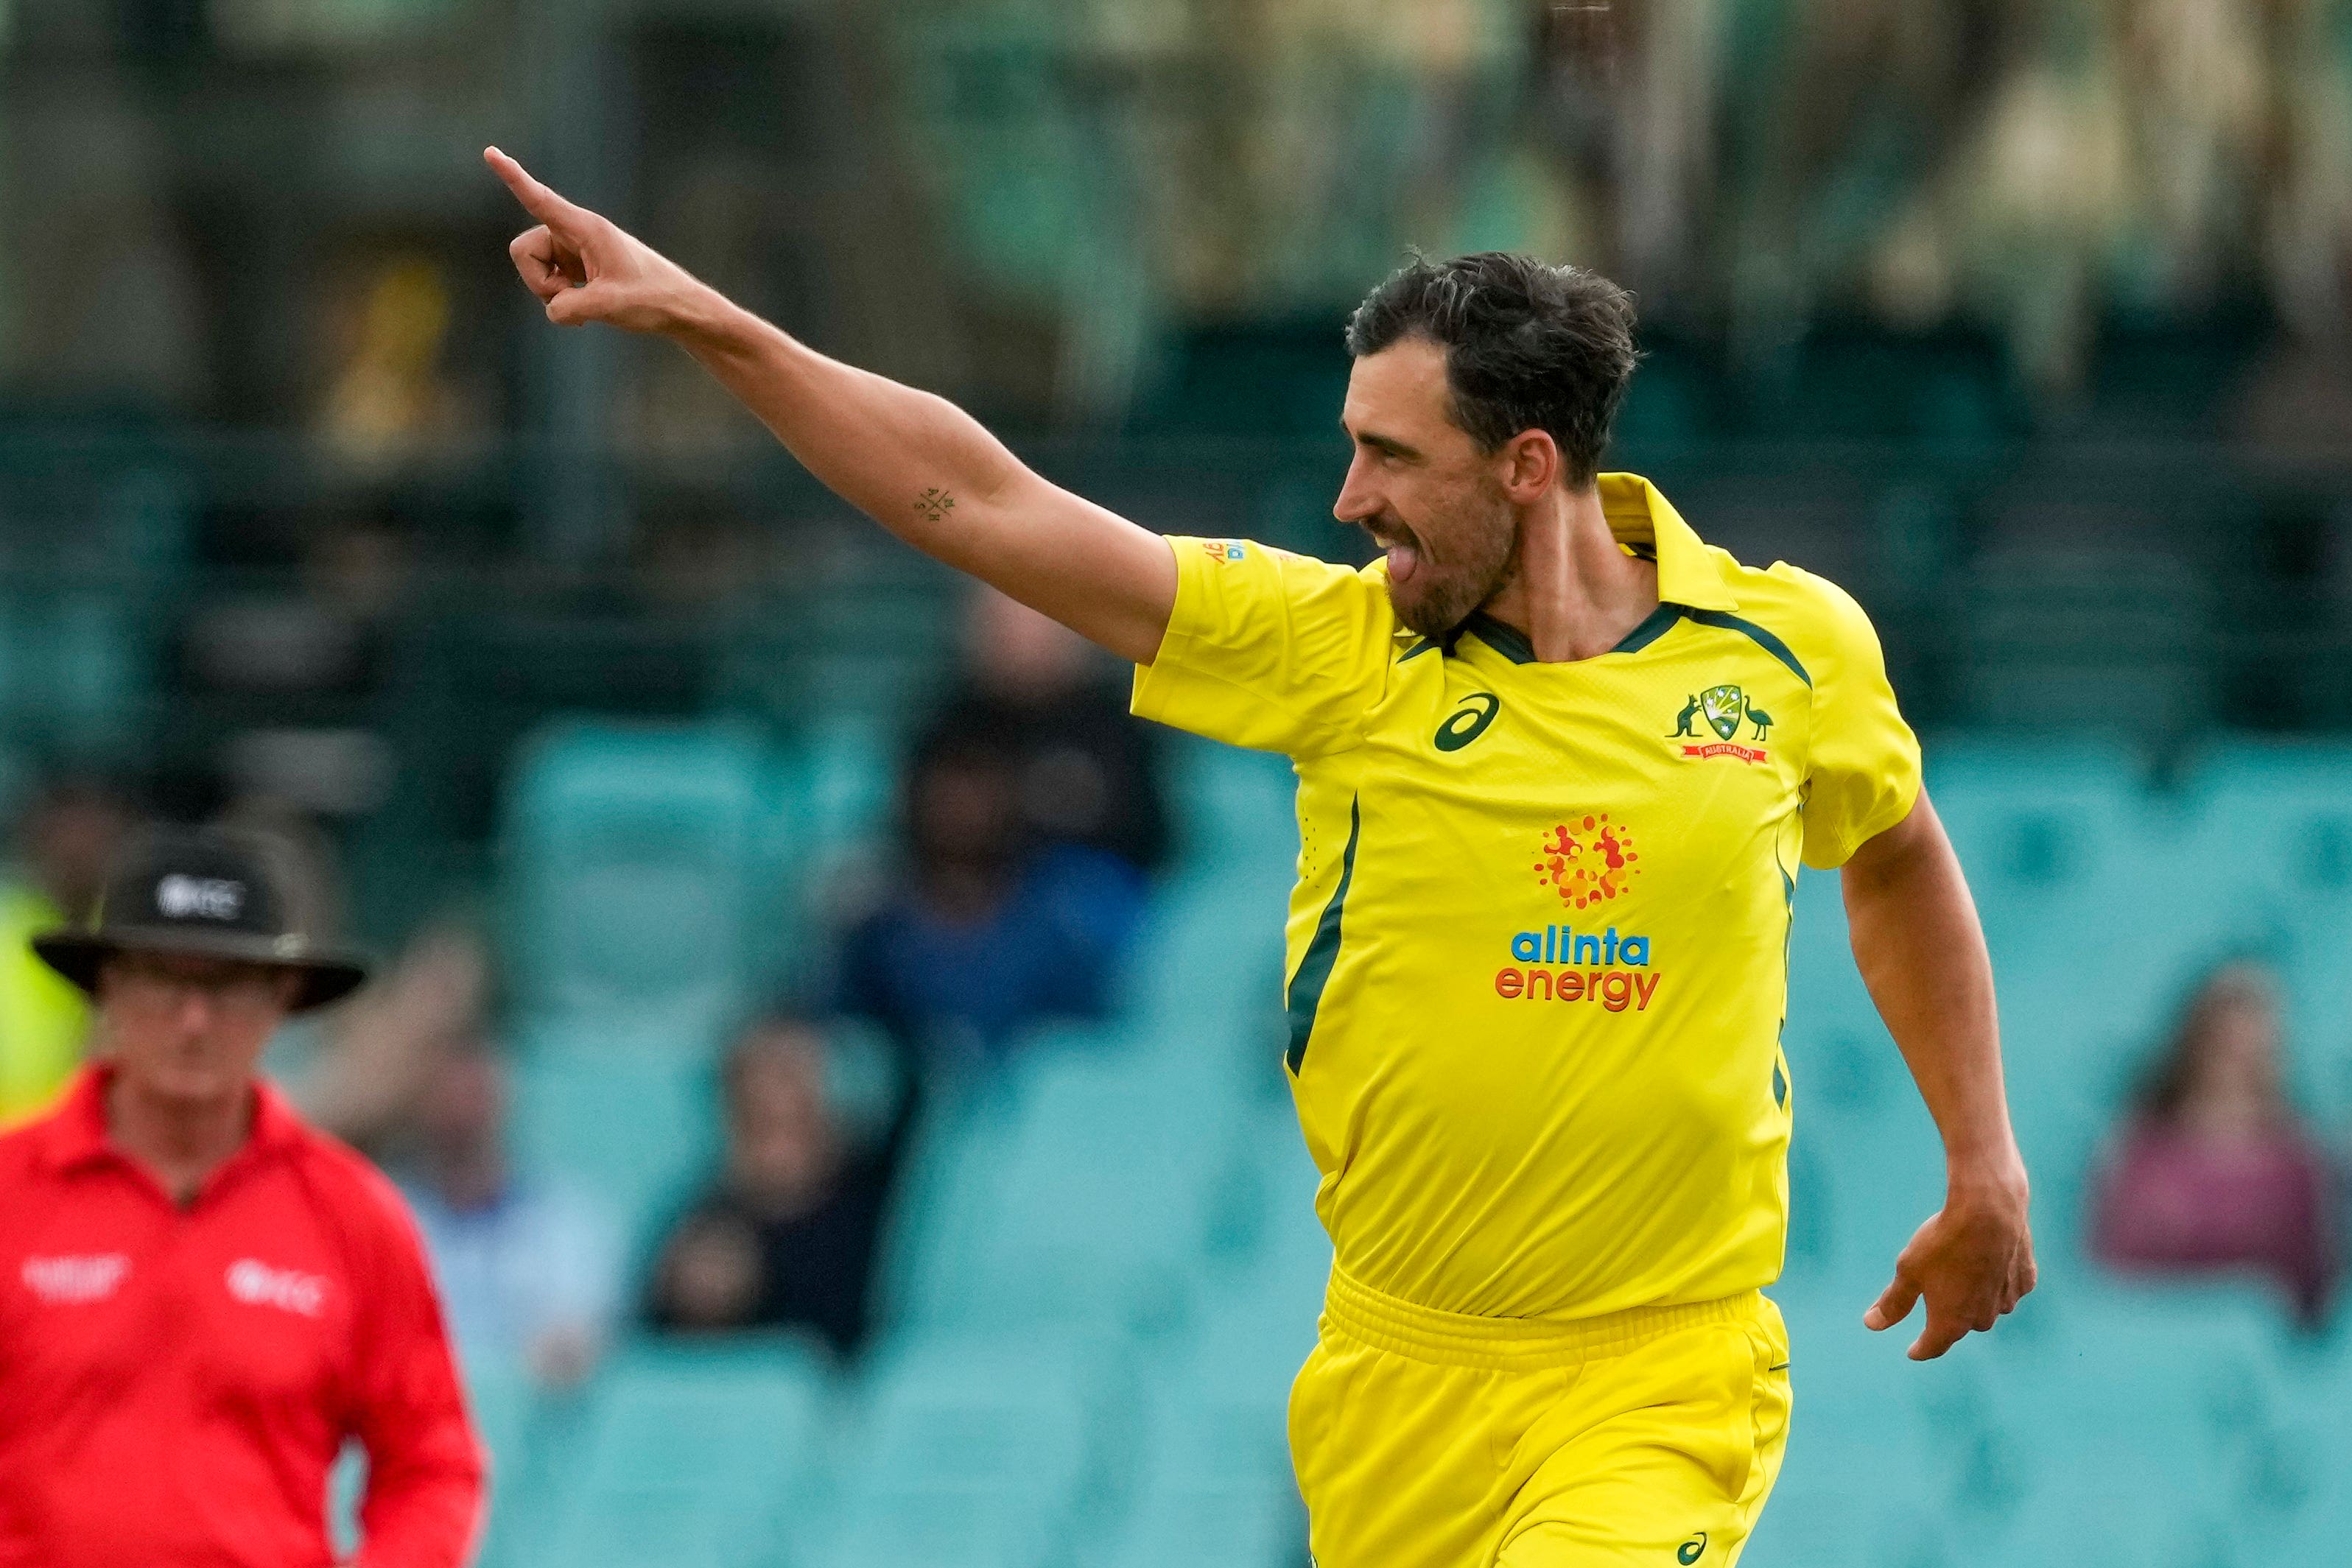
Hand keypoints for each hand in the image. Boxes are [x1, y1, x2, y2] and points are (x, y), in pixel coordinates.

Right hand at [485, 146, 711, 333]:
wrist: (680, 308)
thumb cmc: (652, 300)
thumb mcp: (608, 306)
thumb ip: (568, 307)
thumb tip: (553, 307)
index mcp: (586, 228)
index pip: (541, 199)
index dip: (513, 177)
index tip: (490, 152)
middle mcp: (576, 233)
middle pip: (524, 250)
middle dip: (537, 280)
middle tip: (569, 297)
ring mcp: (575, 251)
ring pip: (535, 270)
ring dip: (551, 292)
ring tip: (585, 304)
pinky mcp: (578, 267)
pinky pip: (550, 283)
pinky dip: (561, 300)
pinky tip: (586, 311)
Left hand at [1864, 1158, 2035, 1359]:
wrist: (1990, 1211)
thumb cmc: (1943, 1243)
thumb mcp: (1908, 1272)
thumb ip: (1894, 1302)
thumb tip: (1871, 1324)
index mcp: (1951, 1322)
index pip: (1933, 1346)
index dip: (1921, 1349)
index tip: (1913, 1351)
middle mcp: (1982, 1318)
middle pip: (1961, 1325)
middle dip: (1948, 1316)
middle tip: (1936, 1298)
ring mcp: (2007, 1300)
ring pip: (1987, 1307)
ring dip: (1974, 1298)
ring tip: (1962, 1274)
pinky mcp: (2026, 1280)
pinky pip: (2007, 1288)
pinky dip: (1997, 1281)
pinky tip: (1990, 1264)